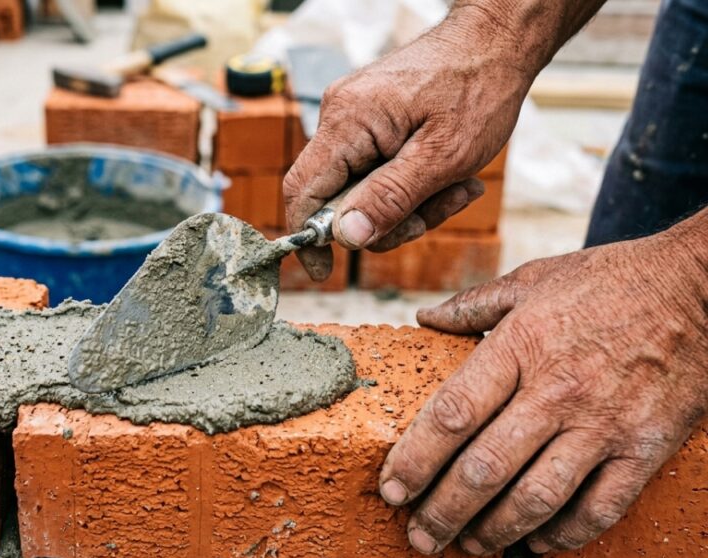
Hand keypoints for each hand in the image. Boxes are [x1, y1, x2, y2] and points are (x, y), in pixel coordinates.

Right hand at [283, 16, 530, 280]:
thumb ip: (391, 198)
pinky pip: (379, 172)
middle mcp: (340, 117)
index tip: (326, 273)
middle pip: (338, 199)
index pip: (302, 191)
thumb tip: (347, 238)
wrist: (497, 40)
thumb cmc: (478, 88)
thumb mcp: (443, 157)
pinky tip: (452, 175)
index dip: (308, 238)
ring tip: (460, 187)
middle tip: (441, 209)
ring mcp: (354, 119)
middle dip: (390, 219)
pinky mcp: (372, 123)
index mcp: (348, 122)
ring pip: (364, 191)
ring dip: (411, 204)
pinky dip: (413, 184)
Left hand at [380, 212, 707, 556]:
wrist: (700, 287)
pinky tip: (538, 542)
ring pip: (536, 497)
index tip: (391, 488)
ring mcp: (603, 424)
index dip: (414, 459)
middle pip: (484, 468)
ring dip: (494, 530)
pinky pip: (600, 507)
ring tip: (466, 545)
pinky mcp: (645, 448)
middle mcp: (557, 391)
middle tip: (418, 535)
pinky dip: (566, 534)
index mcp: (521, 346)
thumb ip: (475, 305)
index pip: (451, 415)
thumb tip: (424, 320)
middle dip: (442, 511)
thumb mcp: (535, 279)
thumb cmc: (610, 281)